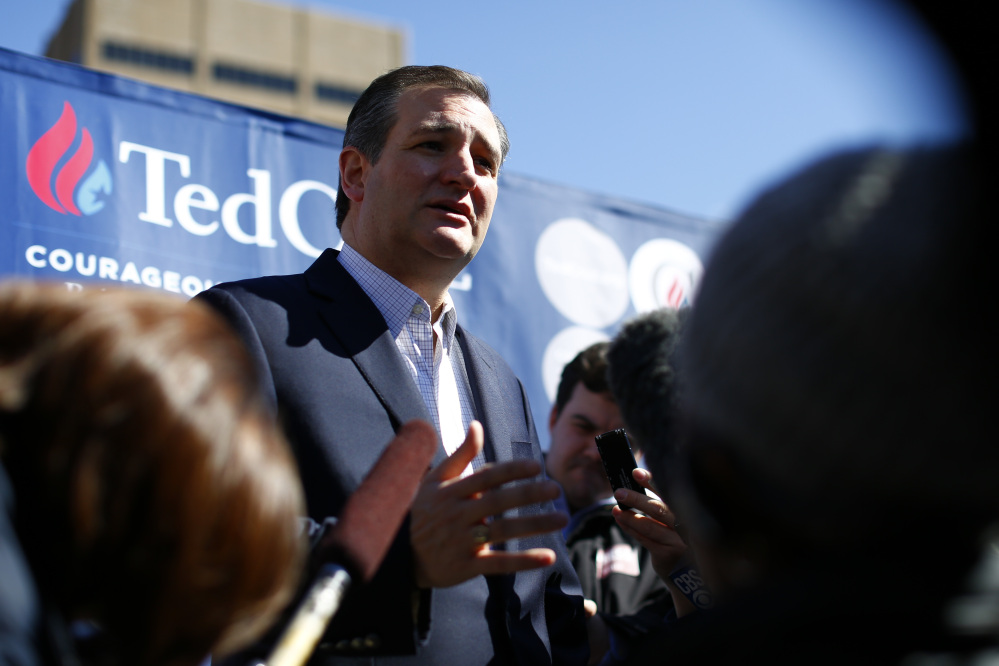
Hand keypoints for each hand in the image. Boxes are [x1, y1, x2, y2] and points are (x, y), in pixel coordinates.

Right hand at [410, 421, 567, 587]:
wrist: (396, 554)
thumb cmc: (422, 510)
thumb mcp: (435, 480)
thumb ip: (460, 454)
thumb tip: (477, 425)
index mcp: (452, 491)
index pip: (486, 477)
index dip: (511, 470)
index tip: (536, 466)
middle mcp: (457, 514)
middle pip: (499, 502)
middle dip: (529, 494)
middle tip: (556, 489)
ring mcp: (461, 541)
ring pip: (503, 531)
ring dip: (535, 524)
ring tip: (562, 519)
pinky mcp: (465, 567)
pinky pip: (498, 564)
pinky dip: (523, 560)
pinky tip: (548, 556)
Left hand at [611, 468, 687, 581]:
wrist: (685, 571)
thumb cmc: (674, 537)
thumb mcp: (672, 520)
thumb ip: (658, 504)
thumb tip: (632, 485)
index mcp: (686, 510)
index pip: (667, 492)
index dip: (652, 481)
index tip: (636, 473)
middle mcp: (685, 525)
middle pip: (658, 508)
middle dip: (637, 498)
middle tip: (619, 492)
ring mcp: (677, 540)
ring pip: (649, 525)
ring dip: (630, 516)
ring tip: (615, 509)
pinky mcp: (667, 554)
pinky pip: (644, 539)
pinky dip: (630, 528)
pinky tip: (620, 520)